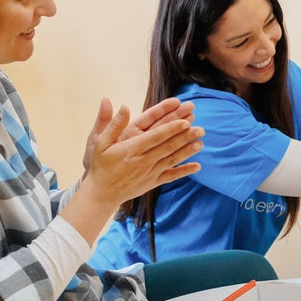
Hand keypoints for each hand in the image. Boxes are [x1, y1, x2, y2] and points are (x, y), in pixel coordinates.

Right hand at [79, 103, 202, 207]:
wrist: (101, 193)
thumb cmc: (100, 165)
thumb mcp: (99, 142)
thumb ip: (112, 124)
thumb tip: (124, 106)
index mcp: (131, 148)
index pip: (155, 136)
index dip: (171, 129)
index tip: (185, 121)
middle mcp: (143, 161)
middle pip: (167, 146)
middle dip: (185, 137)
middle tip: (200, 128)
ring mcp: (149, 173)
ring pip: (172, 160)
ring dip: (187, 151)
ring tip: (201, 142)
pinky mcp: (152, 182)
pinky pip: (171, 176)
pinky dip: (184, 172)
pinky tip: (197, 167)